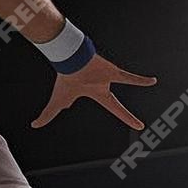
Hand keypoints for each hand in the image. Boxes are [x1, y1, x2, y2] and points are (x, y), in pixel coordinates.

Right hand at [30, 51, 156, 130]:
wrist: (69, 61)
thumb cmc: (65, 80)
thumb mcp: (56, 102)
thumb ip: (48, 114)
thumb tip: (34, 125)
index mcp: (94, 93)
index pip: (107, 108)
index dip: (114, 116)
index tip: (117, 121)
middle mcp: (103, 86)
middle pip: (116, 104)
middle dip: (124, 115)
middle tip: (138, 125)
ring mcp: (108, 78)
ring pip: (124, 82)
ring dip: (136, 82)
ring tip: (151, 82)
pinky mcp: (112, 72)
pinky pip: (128, 78)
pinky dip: (140, 81)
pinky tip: (153, 81)